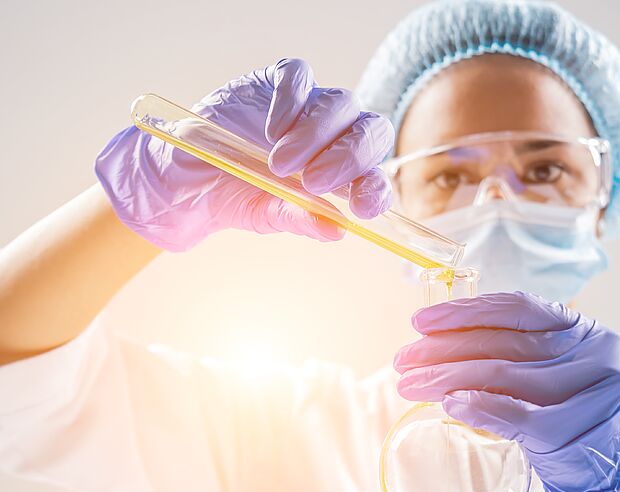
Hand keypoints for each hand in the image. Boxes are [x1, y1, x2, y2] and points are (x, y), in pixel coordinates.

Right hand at [95, 58, 393, 250]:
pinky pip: (299, 76)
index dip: (375, 189)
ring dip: (317, 134)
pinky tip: (273, 130)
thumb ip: (302, 218)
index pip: (376, 175)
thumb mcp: (269, 215)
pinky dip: (292, 101)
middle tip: (315, 181)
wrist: (186, 178)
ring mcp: (308, 105)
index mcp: (342, 174)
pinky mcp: (276, 82)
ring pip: (341, 103)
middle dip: (349, 157)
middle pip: (371, 131)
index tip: (358, 208)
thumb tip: (338, 230)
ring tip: (282, 164)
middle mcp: (334, 136)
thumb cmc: (235, 197)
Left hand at [394, 291, 619, 491]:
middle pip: (505, 342)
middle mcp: (595, 350)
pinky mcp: (583, 427)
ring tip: (411, 385)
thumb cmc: (573, 427)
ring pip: (506, 374)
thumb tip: (435, 353)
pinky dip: (480, 408)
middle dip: (444, 350)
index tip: (421, 323)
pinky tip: (450, 406)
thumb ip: (510, 360)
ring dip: (449, 378)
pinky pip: (520, 415)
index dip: (466, 311)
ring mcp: (594, 388)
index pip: (518, 308)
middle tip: (404, 360)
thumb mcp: (547, 384)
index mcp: (583, 330)